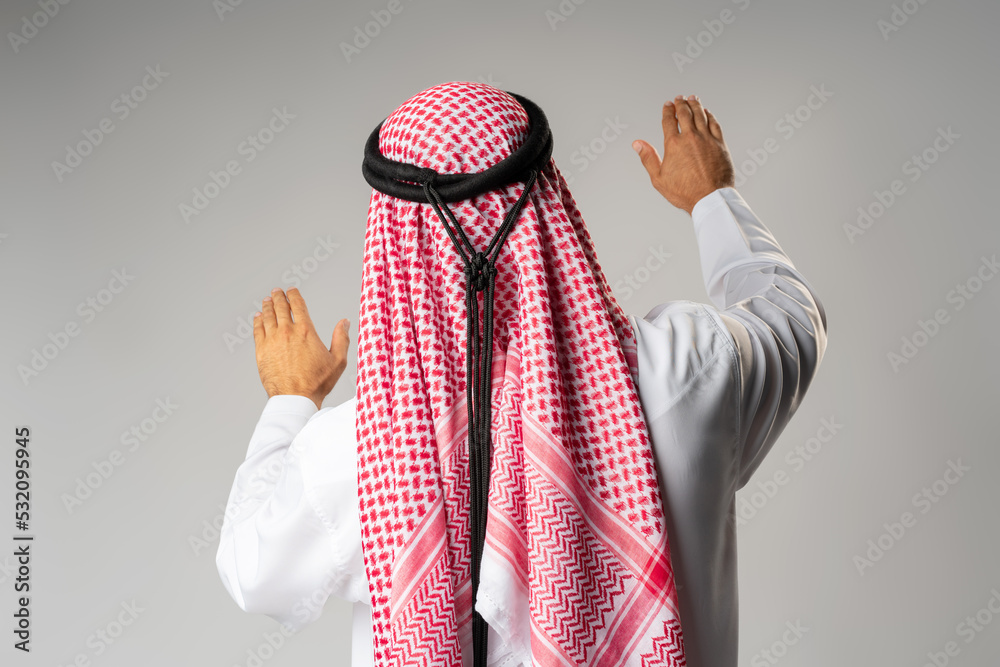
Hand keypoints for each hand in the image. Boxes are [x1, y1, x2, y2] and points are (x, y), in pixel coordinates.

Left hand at [252, 287, 349, 409]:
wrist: (295, 397)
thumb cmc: (316, 382)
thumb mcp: (337, 361)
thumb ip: (341, 339)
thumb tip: (344, 322)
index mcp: (306, 332)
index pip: (298, 305)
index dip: (294, 295)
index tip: (291, 290)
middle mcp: (287, 332)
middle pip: (280, 307)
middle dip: (278, 297)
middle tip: (276, 292)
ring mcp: (272, 340)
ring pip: (267, 316)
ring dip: (267, 306)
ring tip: (267, 301)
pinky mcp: (261, 351)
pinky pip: (257, 330)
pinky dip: (258, 321)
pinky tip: (258, 317)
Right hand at [633, 94, 735, 214]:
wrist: (710, 197)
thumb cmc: (685, 192)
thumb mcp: (659, 178)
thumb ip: (648, 158)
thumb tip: (638, 144)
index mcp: (674, 144)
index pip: (669, 120)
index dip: (667, 110)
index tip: (667, 105)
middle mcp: (690, 137)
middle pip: (685, 113)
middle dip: (681, 103)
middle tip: (679, 98)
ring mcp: (707, 139)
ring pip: (701, 114)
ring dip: (695, 105)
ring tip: (693, 99)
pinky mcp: (720, 143)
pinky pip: (714, 123)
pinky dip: (710, 115)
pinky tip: (707, 112)